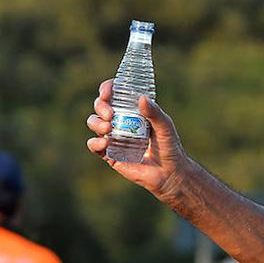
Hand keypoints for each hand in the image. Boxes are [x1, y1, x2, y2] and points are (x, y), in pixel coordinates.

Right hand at [86, 80, 187, 197]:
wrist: (169, 173)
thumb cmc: (169, 147)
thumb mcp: (165, 127)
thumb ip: (155, 113)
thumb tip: (141, 98)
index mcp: (131, 111)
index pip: (114, 95)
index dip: (107, 89)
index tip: (107, 92)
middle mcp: (119, 121)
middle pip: (100, 106)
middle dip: (100, 106)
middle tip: (110, 114)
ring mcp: (113, 137)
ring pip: (94, 123)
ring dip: (96, 122)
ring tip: (108, 127)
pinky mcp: (110, 154)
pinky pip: (94, 145)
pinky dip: (95, 142)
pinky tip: (105, 142)